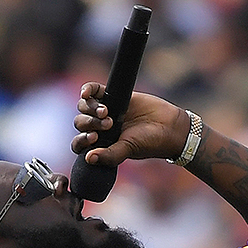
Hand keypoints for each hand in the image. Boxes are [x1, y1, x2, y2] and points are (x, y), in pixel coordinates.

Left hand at [72, 83, 190, 168]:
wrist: (168, 125)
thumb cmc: (149, 143)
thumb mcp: (128, 150)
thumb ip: (110, 155)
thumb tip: (88, 158)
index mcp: (101, 145)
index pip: (80, 144)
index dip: (81, 141)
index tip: (94, 138)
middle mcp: (100, 129)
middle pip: (80, 123)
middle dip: (89, 123)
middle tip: (109, 124)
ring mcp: (105, 111)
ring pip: (84, 107)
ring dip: (90, 108)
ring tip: (106, 111)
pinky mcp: (112, 95)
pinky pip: (94, 90)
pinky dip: (88, 90)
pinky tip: (86, 92)